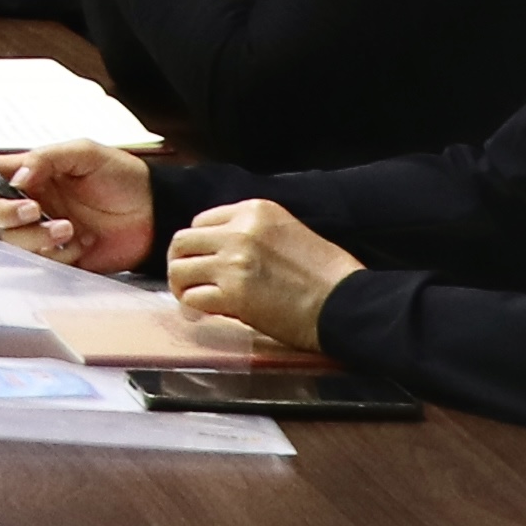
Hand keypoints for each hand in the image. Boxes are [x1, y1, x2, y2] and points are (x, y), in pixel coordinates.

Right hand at [0, 144, 154, 272]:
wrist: (154, 213)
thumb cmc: (122, 177)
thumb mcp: (84, 153)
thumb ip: (46, 159)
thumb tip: (17, 178)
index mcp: (34, 174)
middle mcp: (34, 202)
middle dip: (6, 213)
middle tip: (33, 209)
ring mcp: (45, 231)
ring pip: (14, 240)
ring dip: (37, 236)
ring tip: (69, 228)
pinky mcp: (61, 257)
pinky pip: (43, 260)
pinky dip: (60, 253)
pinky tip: (83, 243)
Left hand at [160, 198, 364, 348]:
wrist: (346, 303)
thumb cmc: (328, 274)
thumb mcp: (289, 231)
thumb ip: (254, 232)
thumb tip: (225, 247)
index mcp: (255, 210)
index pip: (202, 221)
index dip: (199, 244)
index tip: (205, 261)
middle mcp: (239, 231)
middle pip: (182, 241)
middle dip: (181, 262)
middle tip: (189, 281)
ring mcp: (233, 262)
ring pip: (179, 269)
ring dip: (182, 286)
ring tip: (193, 299)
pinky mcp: (233, 295)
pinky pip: (192, 298)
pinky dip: (194, 308)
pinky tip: (204, 314)